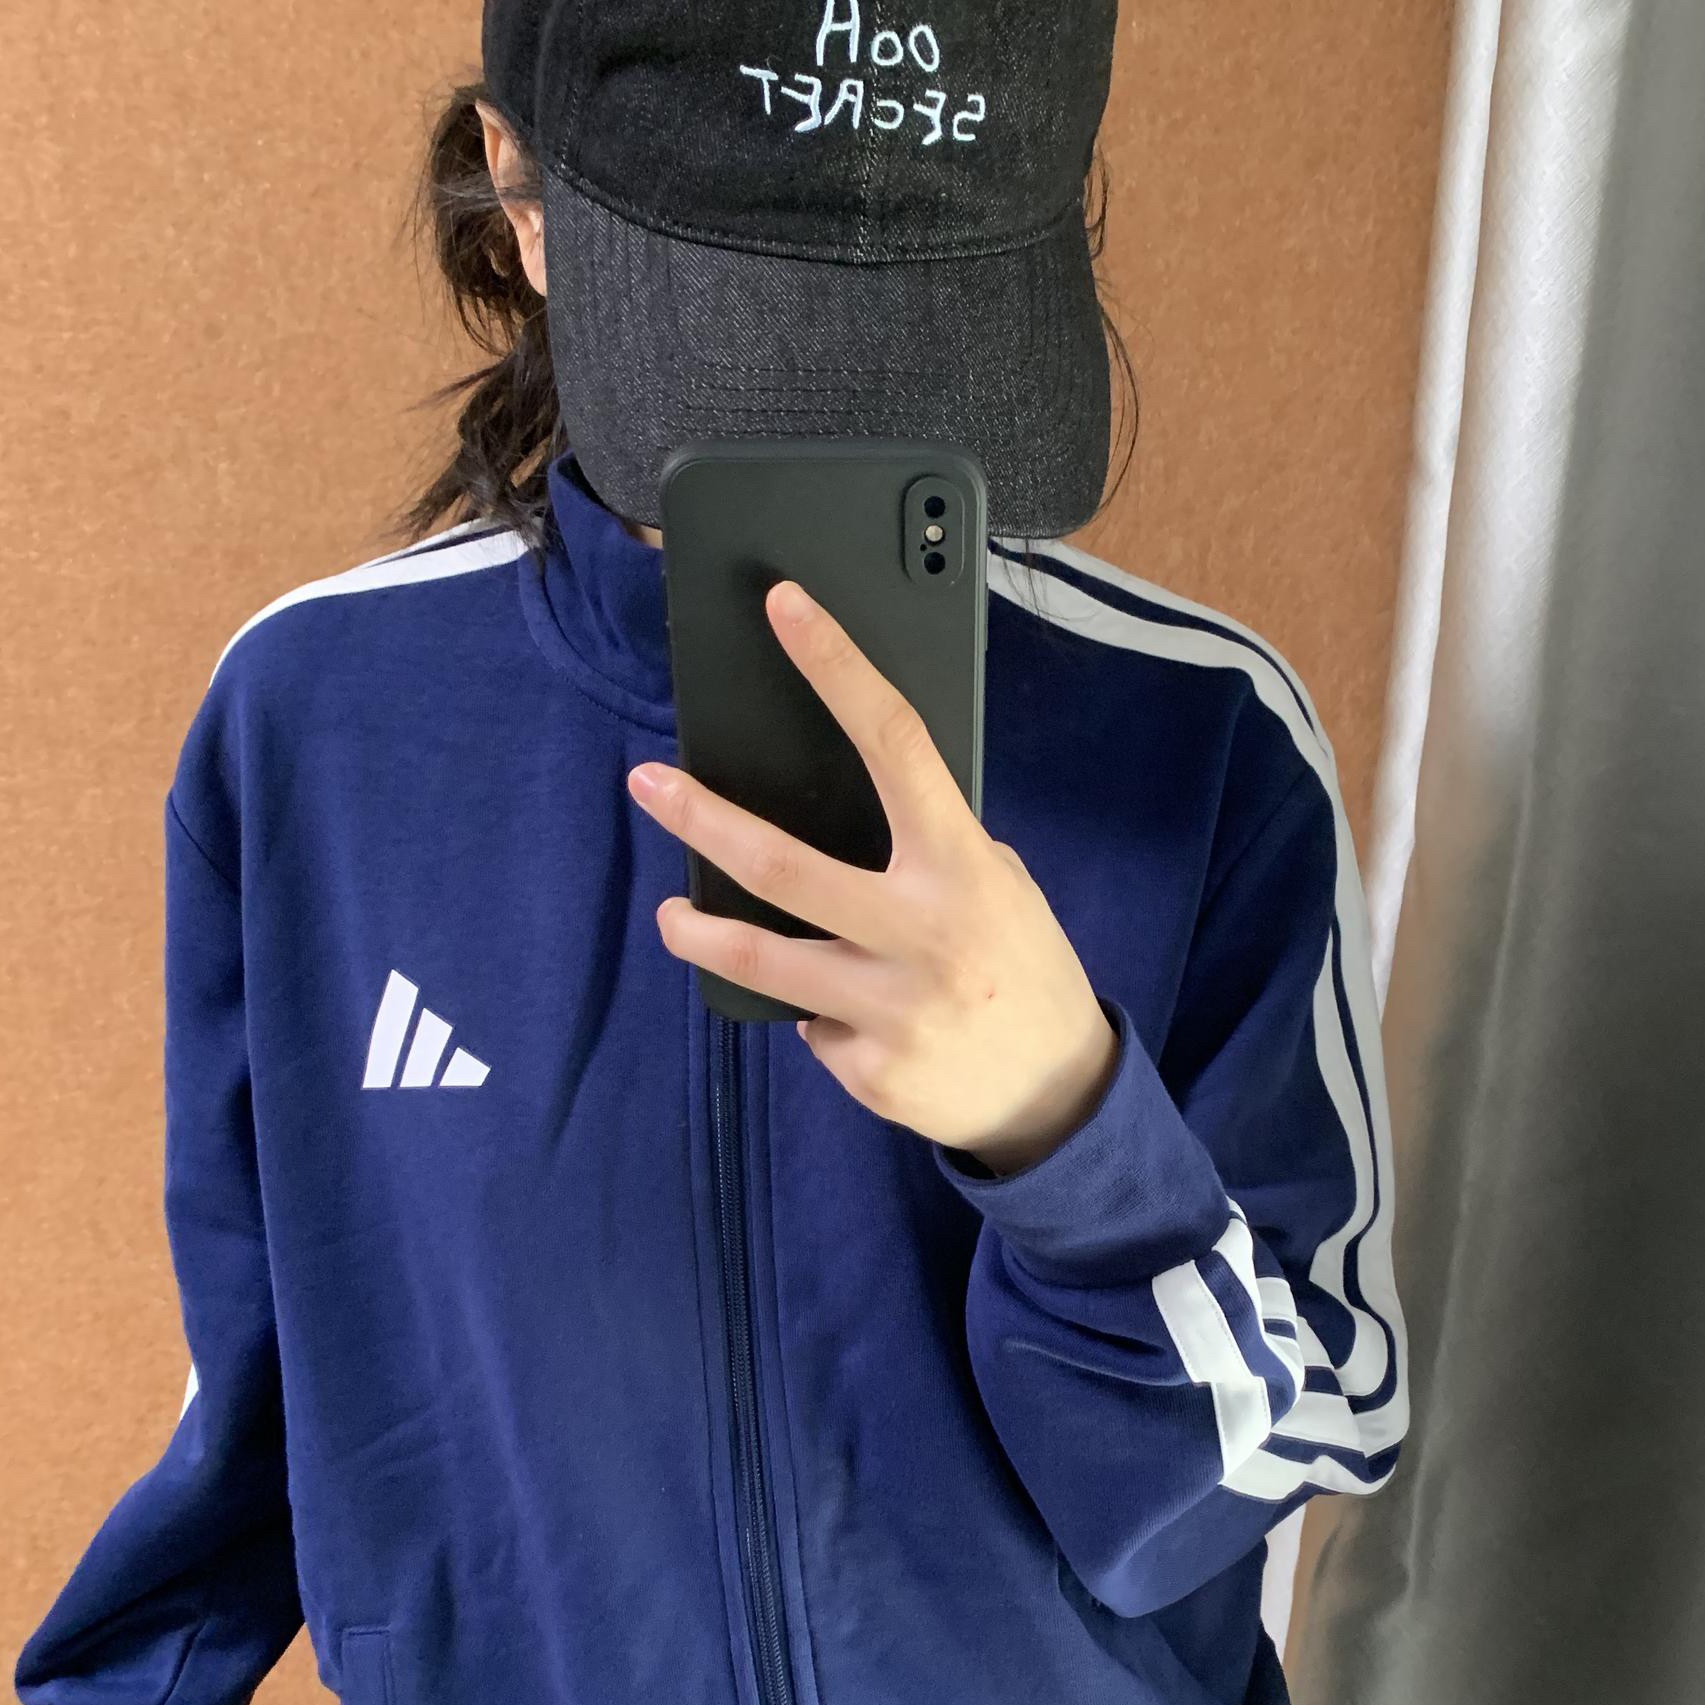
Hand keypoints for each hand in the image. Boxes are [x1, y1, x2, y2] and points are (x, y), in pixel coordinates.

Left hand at [628, 580, 1119, 1173]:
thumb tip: (835, 810)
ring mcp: (893, 1008)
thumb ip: (932, 852)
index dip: (837, 667)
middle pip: (784, 868)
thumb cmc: (1020, 967)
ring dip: (701, 934)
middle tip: (648, 785)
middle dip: (704, 820)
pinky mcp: (870, 1071)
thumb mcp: (1001, 889)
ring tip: (674, 915)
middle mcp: (924, 934)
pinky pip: (810, 1028)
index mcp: (963, 867)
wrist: (1057, 1096)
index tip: (786, 608)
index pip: (895, 743)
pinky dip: (819, 1016)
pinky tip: (858, 1020)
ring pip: (764, 961)